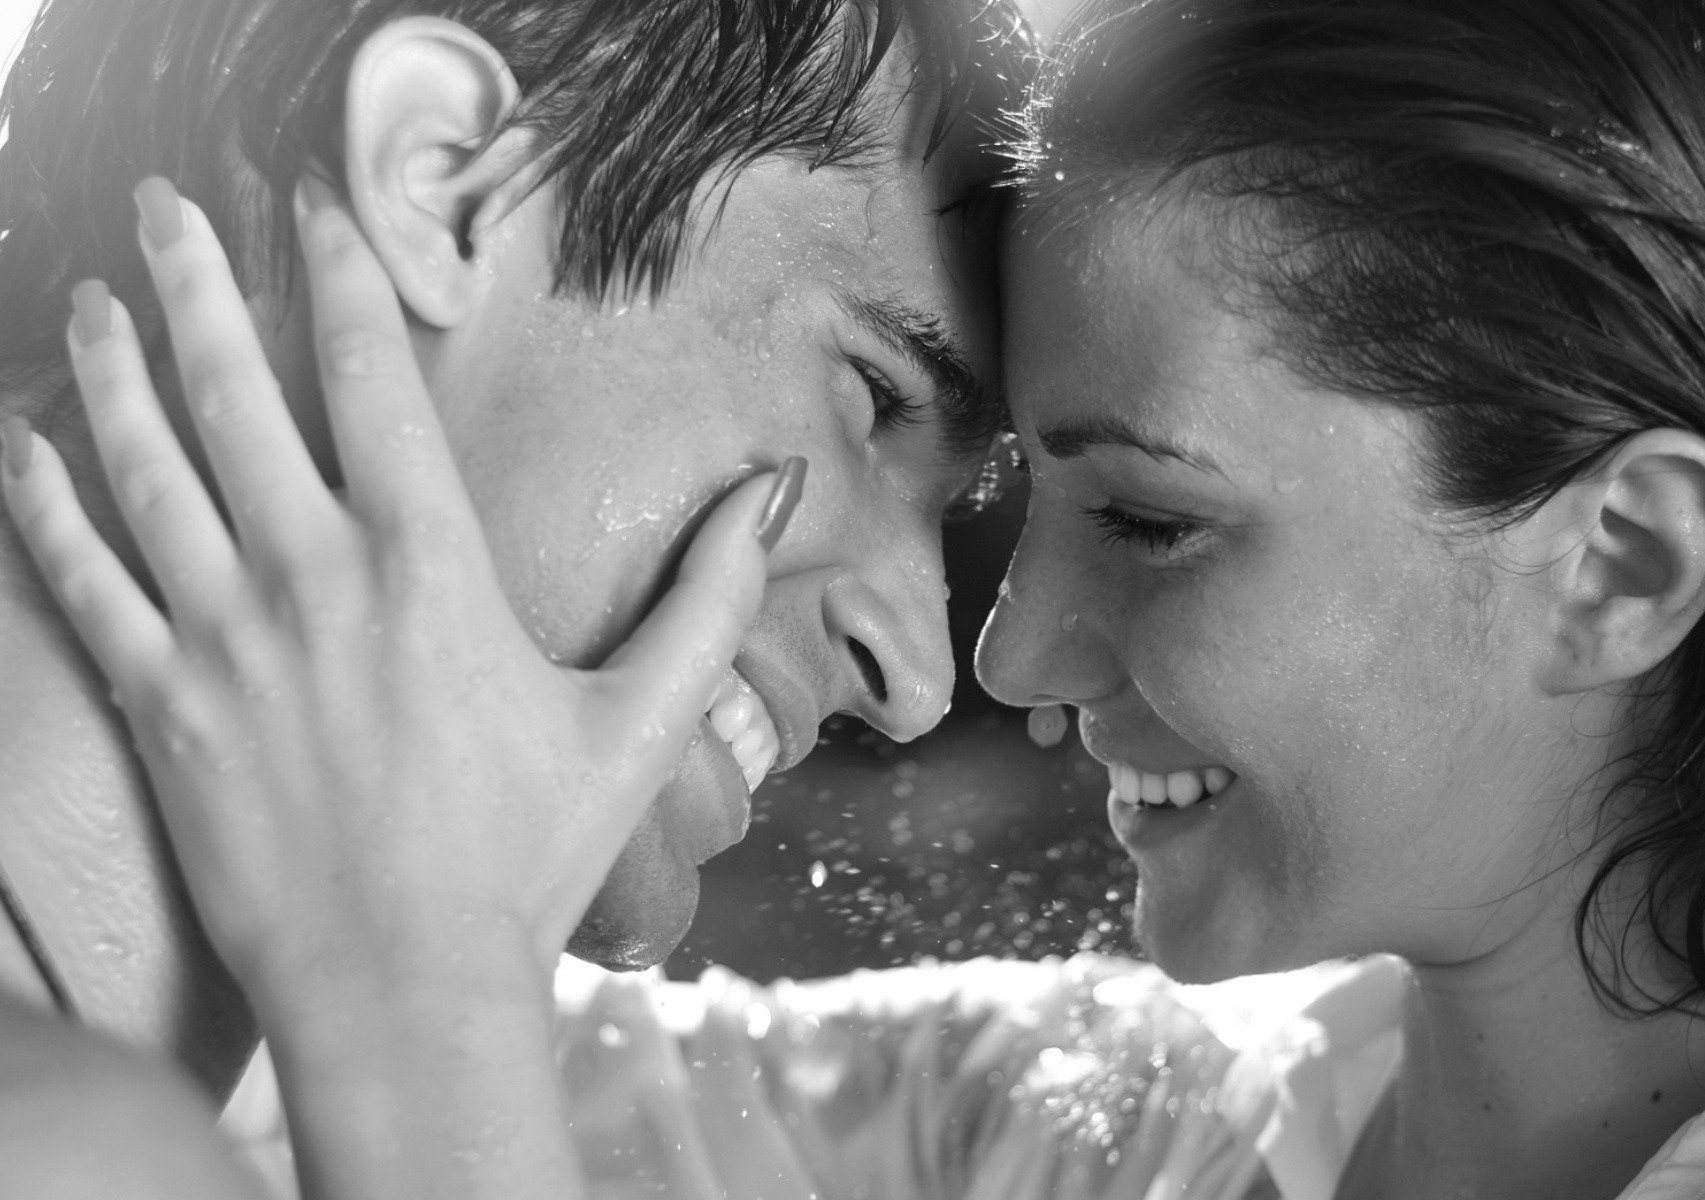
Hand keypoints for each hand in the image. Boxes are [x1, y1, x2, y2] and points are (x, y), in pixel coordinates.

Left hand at [0, 175, 802, 1015]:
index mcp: (428, 566)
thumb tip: (776, 492)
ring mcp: (221, 640)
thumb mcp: (640, 722)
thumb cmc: (528, 858)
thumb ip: (710, 598)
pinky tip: (24, 447)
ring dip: (108, 366)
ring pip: (140, 466)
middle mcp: (311, 579)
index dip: (343, 273)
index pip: (371, 378)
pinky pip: (80, 581)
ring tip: (89, 295)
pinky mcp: (160, 708)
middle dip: (195, 277)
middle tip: (164, 202)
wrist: (404, 991)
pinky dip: (44, 504)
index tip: (316, 203)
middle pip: (232, 391)